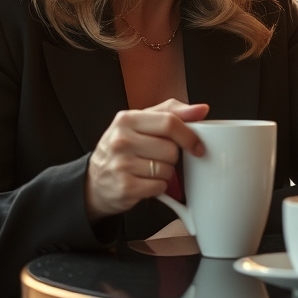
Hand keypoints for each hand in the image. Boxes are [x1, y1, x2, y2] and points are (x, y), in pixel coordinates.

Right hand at [85, 99, 208, 221]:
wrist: (95, 180)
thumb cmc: (125, 147)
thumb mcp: (142, 122)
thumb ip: (172, 112)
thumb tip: (202, 109)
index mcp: (127, 119)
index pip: (169, 122)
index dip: (189, 135)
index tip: (198, 146)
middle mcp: (121, 140)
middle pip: (171, 150)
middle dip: (173, 157)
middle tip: (159, 158)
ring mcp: (121, 165)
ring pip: (167, 170)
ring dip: (166, 173)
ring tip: (150, 170)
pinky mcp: (124, 188)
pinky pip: (160, 187)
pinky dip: (159, 187)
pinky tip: (146, 183)